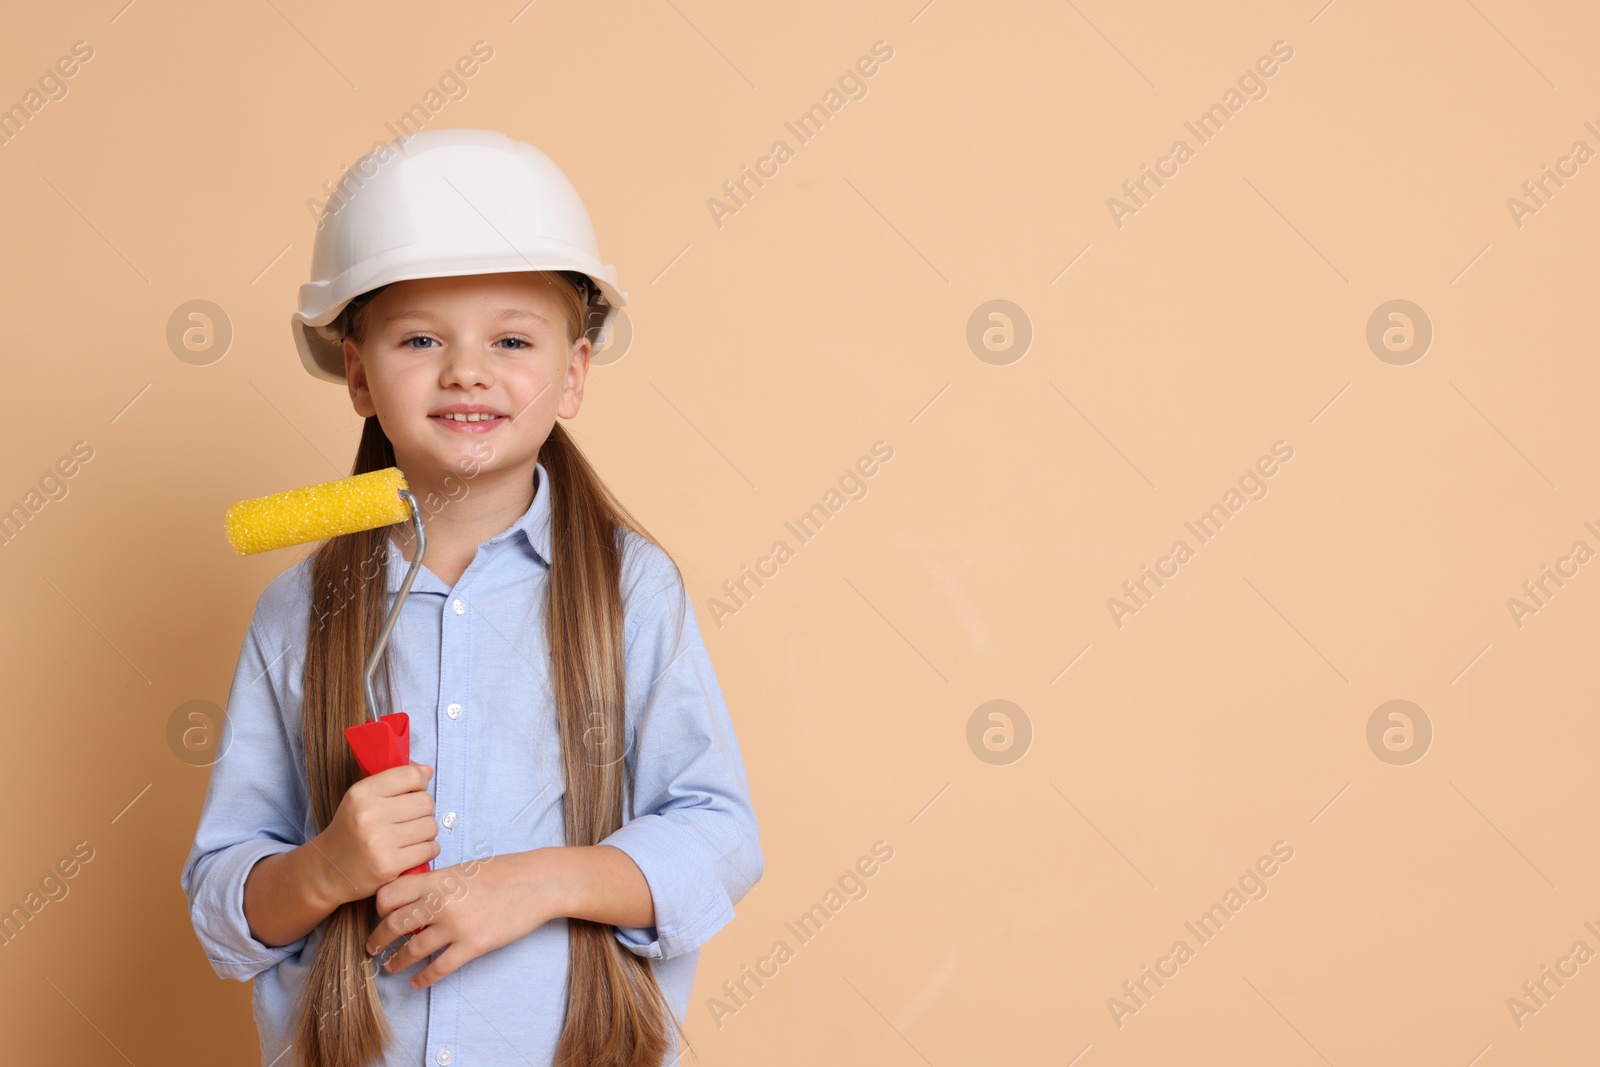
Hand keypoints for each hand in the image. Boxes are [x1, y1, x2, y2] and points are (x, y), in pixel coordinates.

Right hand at [314, 762, 439, 905]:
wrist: (328, 869)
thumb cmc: (351, 830)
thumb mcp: (362, 798)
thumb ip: (394, 780)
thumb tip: (427, 771)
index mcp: (362, 793)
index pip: (411, 776)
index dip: (420, 782)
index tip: (414, 791)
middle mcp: (369, 815)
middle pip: (426, 802)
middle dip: (423, 810)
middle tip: (409, 819)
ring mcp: (379, 842)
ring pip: (431, 826)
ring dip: (426, 832)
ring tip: (410, 836)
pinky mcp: (389, 865)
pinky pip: (430, 849)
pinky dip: (428, 849)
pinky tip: (413, 850)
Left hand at [364, 851, 563, 990]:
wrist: (537, 883)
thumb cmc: (504, 872)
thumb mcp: (464, 869)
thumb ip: (438, 883)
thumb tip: (416, 899)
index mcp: (438, 879)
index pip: (390, 894)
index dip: (379, 907)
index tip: (379, 915)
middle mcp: (441, 903)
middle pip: (394, 924)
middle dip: (378, 939)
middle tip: (372, 947)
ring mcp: (456, 926)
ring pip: (412, 950)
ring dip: (396, 961)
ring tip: (390, 966)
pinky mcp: (473, 946)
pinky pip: (439, 968)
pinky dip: (423, 978)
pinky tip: (416, 982)